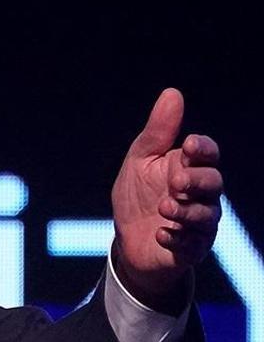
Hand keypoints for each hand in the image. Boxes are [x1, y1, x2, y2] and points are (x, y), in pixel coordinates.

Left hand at [111, 89, 222, 312]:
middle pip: (214, 182)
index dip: (204, 148)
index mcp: (189, 168)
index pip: (208, 154)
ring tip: (165, 207)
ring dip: (187, 210)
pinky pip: (193, 243)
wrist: (127, 240)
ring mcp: (199, 223)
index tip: (190, 145)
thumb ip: (157, 132)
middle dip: (197, 180)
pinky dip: (177, 237)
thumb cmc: (137, 196)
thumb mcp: (140, 161)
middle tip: (175, 182)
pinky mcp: (191, 248)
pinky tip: (161, 233)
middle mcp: (201, 195)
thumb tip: (172, 93)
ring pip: (207, 214)